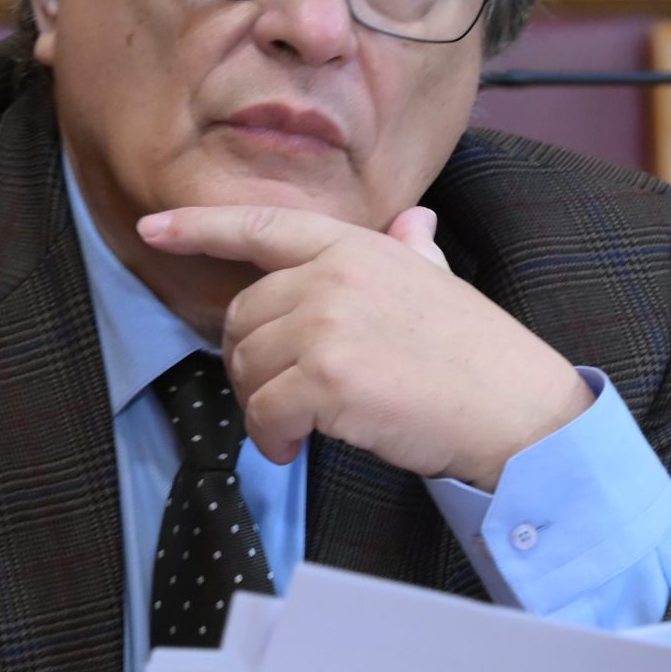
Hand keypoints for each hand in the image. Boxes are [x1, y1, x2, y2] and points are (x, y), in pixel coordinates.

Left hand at [138, 205, 593, 489]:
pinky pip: (263, 412)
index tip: (151, 228)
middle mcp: (335, 274)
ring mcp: (328, 323)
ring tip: (299, 429)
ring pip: (246, 368)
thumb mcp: (442, 285)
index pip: (262, 227)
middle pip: (241, 317)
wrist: (519, 410)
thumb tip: (413, 222)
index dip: (199, 226)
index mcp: (358, 246)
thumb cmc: (482, 358)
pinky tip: (296, 449)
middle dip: (250, 365)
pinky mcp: (326, 377)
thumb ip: (412, 252)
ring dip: (261, 409)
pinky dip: (271, 440)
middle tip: (284, 400)